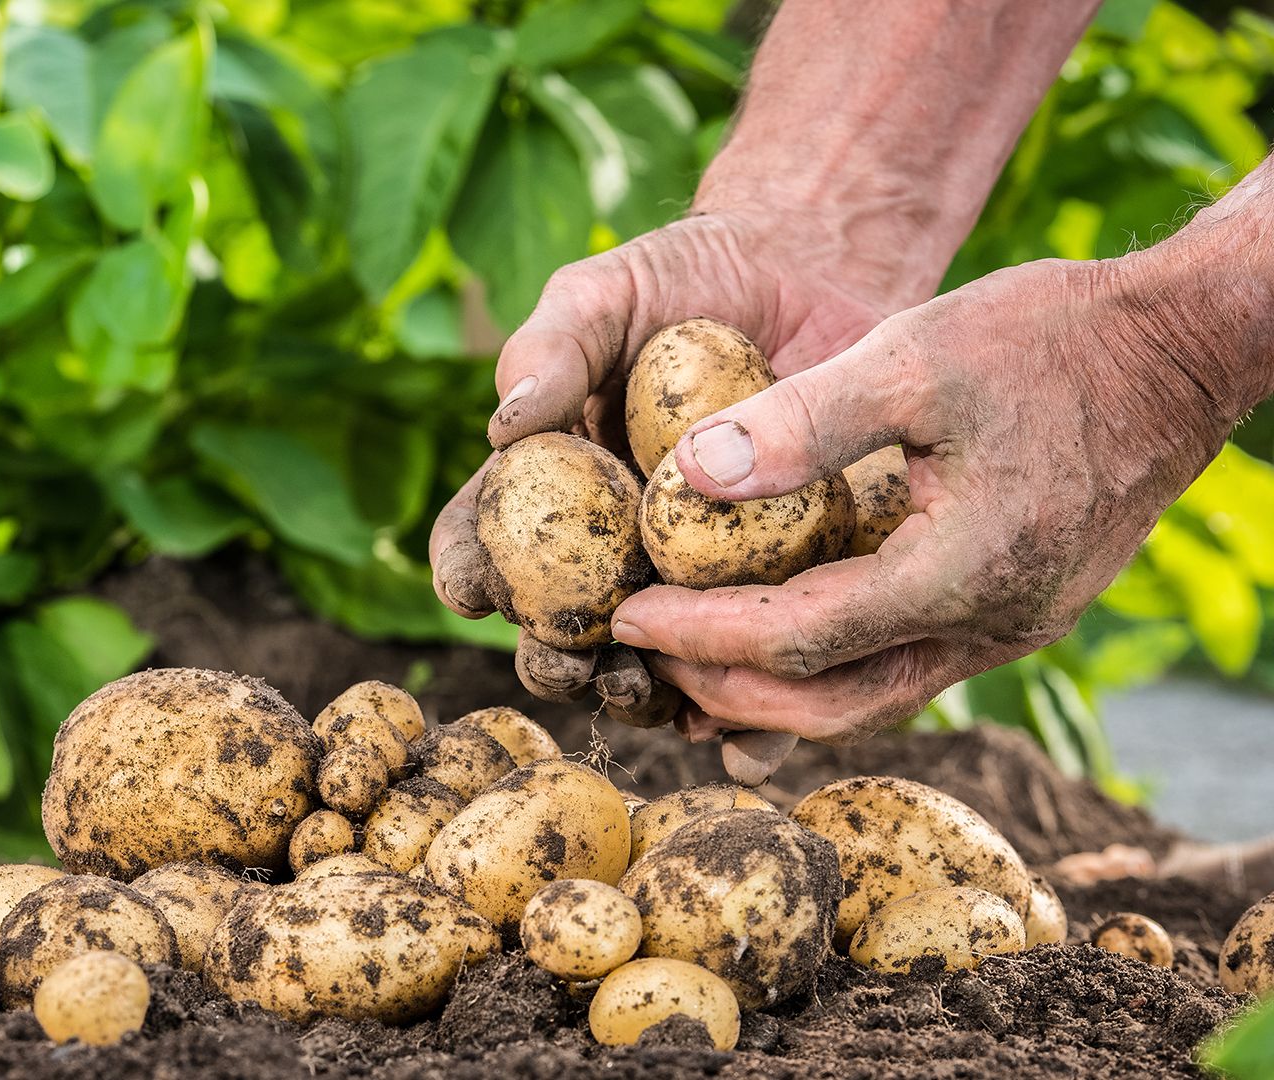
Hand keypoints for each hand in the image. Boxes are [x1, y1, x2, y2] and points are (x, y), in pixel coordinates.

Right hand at [429, 207, 915, 775]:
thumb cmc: (685, 277)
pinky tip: (745, 738)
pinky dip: (749, 720)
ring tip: (652, 692)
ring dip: (642, 696)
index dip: (468, 573)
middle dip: (554, 660)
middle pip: (560, 629)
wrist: (815, 271)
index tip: (473, 589)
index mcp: (549, 492)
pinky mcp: (780, 591)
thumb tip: (505, 423)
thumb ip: (552, 348)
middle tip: (569, 657)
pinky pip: (758, 669)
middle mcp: (611, 550)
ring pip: (653, 666)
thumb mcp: (607, 291)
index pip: (484, 544)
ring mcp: (695, 580)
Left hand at [611, 252, 1250, 748]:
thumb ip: (805, 421)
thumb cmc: (1052, 337)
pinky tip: (771, 639)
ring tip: (686, 662)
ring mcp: (1009, 628)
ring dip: (772, 692)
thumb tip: (689, 478)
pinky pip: (901, 665)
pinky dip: (825, 665)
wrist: (1179, 349)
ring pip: (868, 698)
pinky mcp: (1013, 610)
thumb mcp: (919, 354)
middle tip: (642, 654)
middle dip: (724, 688)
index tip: (624, 617)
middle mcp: (991, 626)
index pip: (798, 638)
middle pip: (829, 703)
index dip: (700, 635)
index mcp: (963, 573)